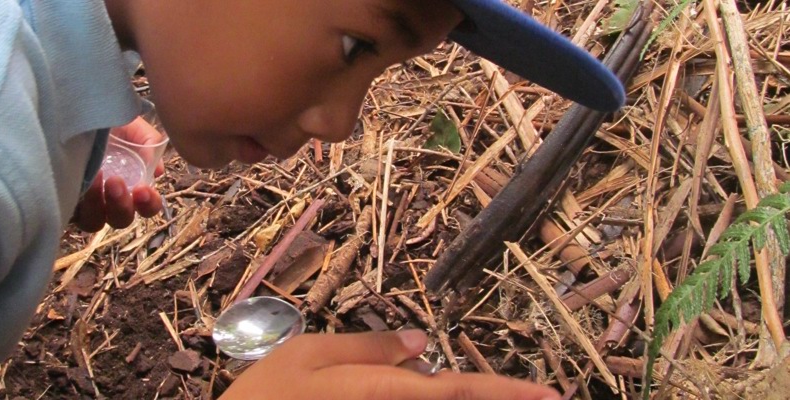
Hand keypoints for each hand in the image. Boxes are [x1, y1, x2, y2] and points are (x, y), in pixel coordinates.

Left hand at [72, 117, 164, 230]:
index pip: (147, 206)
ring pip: (94, 221)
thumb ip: (147, 142)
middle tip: (116, 181)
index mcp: (132, 185)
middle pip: (121, 219)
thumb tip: (156, 170)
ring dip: (96, 204)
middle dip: (121, 205)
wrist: (72, 111)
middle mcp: (110, 199)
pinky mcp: (61, 201)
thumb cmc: (105, 121)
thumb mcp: (131, 124)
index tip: (143, 189)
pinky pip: (67, 213)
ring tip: (94, 176)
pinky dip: (73, 200)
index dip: (149, 204)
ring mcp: (84, 204)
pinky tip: (74, 176)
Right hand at [221, 331, 559, 399]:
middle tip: (540, 395)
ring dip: (466, 394)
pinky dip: (429, 396)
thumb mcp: (309, 355)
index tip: (552, 395)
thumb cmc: (266, 398)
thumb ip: (368, 347)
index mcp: (384, 393)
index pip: (460, 391)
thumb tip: (421, 343)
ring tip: (475, 387)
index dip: (509, 394)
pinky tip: (427, 382)